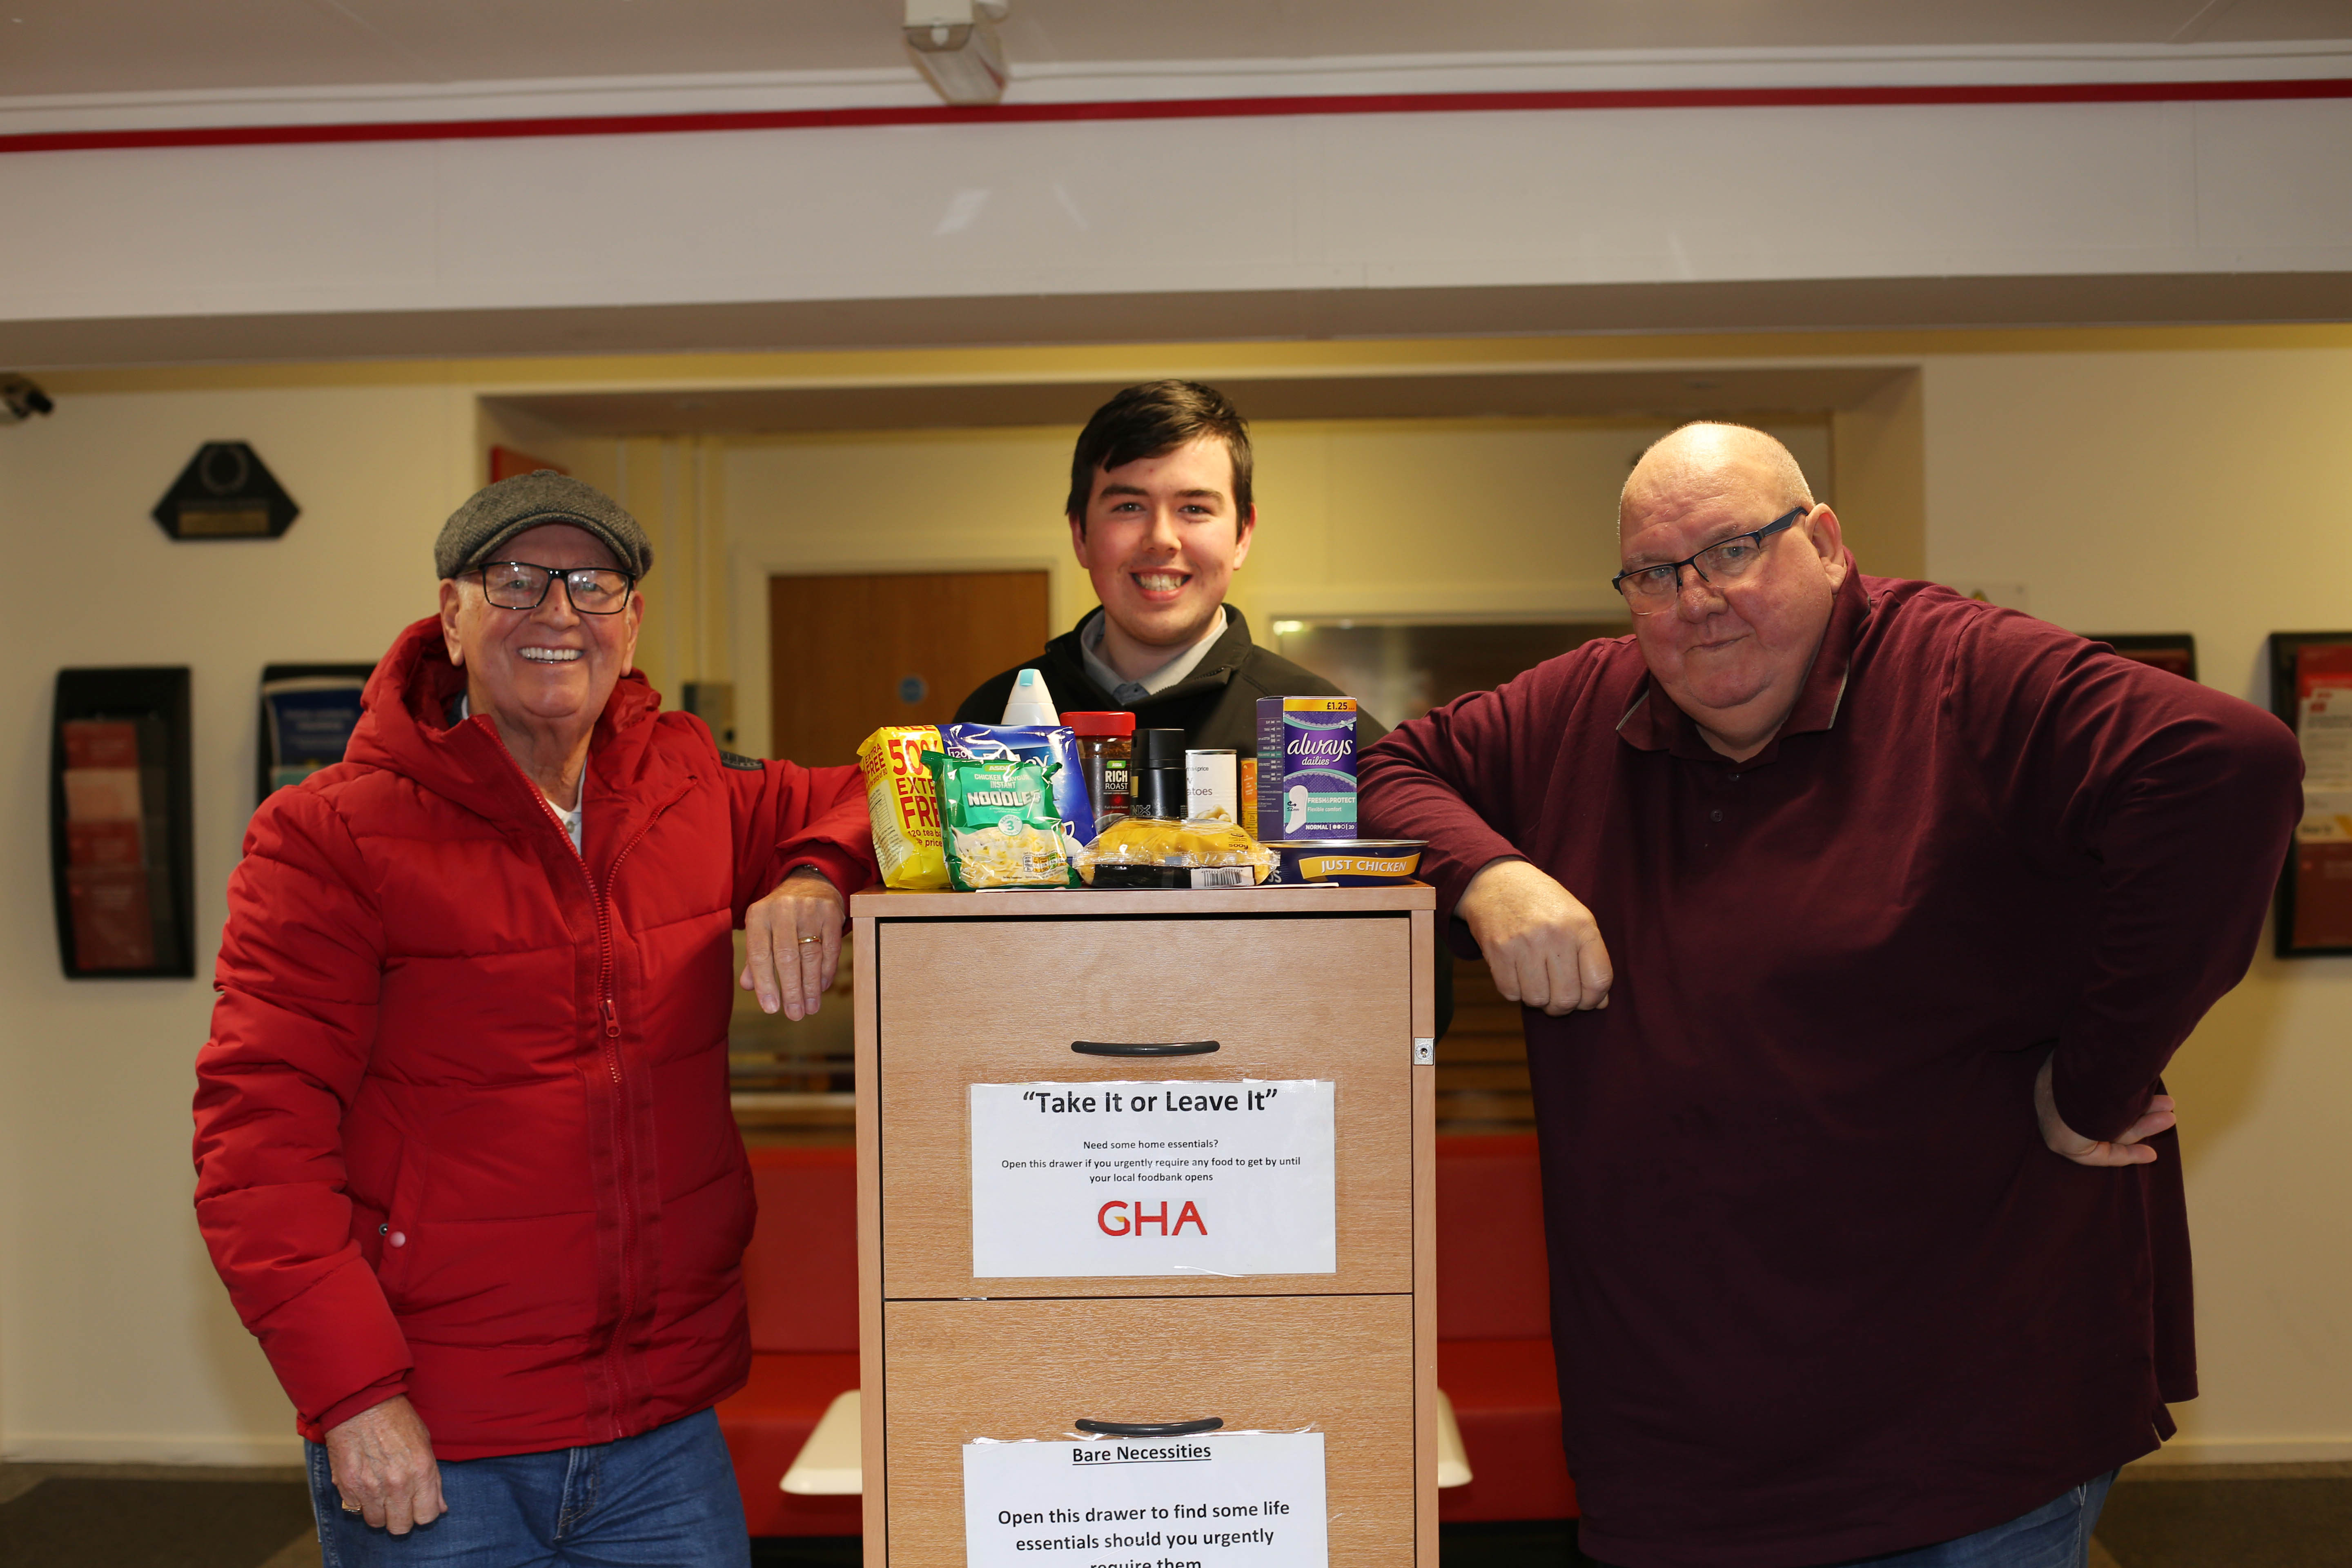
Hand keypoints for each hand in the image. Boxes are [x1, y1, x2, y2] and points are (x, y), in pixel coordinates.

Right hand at [324, 1394, 444, 1534]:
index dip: (423, 1514)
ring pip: (376, 1522)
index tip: (417, 1506)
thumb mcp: (425, 1444)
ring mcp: (370, 1488)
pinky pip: (355, 1510)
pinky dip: (360, 1502)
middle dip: (401, 1518)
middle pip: (400, 1527)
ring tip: (379, 1492)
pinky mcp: (347, 1487)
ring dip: (379, 1512)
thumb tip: (440, 1509)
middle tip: (397, 1503)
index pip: (427, 1517)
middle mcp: (397, 1484)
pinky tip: (364, 1483)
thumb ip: (433, 1480)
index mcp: (421, 1471)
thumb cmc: (397, 1420)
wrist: (361, 1404)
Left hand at [741, 866, 845, 1018]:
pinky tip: (822, 987)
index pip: (760, 954)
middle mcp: (782, 909)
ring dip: (811, 986)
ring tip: (810, 1008)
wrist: (809, 883)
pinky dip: (827, 972)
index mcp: (758, 915)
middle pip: (787, 957)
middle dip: (791, 990)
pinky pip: (830, 948)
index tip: (771, 1009)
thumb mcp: (761, 929)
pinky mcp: (831, 912)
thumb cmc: (779, 916)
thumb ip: (754, 957)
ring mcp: (808, 909)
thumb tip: (748, 986)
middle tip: (795, 1015)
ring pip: (811, 955)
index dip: (765, 984)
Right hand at [1456, 859, 1613, 1015]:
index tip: (1586, 1000)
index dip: (1594, 1000)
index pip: (1598, 980)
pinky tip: (1517, 973)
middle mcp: (1555, 934)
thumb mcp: (1575, 920)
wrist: (1497, 880)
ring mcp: (1524, 942)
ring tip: (1536, 981)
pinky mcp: (1497, 950)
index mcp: (1581, 926)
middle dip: (1563, 1006)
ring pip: (1537, 1000)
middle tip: (1557, 998)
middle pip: (1567, 998)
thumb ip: (1591, 959)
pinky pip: (1511, 993)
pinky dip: (1515, 991)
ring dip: (1538, 999)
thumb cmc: (1543, 904)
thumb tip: (1601, 1004)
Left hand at [2035, 1053, 2174, 1166]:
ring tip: (2170, 1117)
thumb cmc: (2100, 1061)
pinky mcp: (2061, 1142)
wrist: (2085, 1077)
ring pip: (2106, 1129)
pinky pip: (2098, 1153)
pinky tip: (2150, 1155)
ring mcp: (2053, 1120)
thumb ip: (2121, 1071)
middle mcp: (2054, 1096)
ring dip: (2141, 1126)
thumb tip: (2142, 1063)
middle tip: (2166, 1104)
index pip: (2091, 1092)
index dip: (2120, 1098)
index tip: (2142, 1093)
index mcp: (2061, 1071)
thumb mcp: (2113, 1062)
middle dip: (2138, 1111)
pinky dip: (2126, 1154)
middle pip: (2103, 1111)